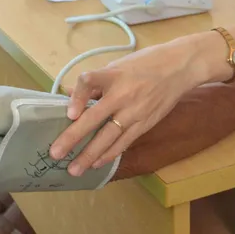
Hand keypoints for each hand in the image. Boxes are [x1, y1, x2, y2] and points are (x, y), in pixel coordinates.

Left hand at [50, 41, 204, 175]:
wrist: (178, 68)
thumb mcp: (117, 66)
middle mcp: (123, 95)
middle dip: (73, 138)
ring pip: (108, 138)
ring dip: (89, 155)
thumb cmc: (145, 63)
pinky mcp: (145, 124)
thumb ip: (94, 82)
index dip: (77, 98)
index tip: (68, 113)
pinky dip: (109, 154)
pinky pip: (124, 142)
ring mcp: (135, 112)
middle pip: (94, 118)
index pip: (89, 82)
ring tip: (74, 170)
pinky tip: (96, 163)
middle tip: (55, 154)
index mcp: (113, 75)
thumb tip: (68, 94)